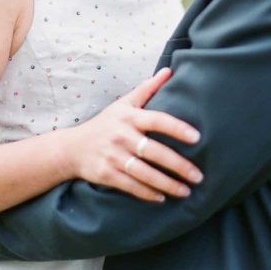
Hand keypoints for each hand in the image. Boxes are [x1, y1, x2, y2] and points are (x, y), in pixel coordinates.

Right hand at [60, 68, 202, 201]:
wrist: (72, 148)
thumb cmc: (104, 124)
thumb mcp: (123, 104)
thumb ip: (147, 89)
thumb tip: (168, 71)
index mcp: (129, 117)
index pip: (157, 120)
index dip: (177, 128)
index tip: (197, 138)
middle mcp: (121, 136)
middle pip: (154, 151)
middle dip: (178, 165)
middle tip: (198, 176)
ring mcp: (113, 156)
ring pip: (144, 173)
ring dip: (167, 184)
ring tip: (186, 191)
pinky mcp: (106, 174)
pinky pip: (130, 186)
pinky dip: (147, 193)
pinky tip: (162, 198)